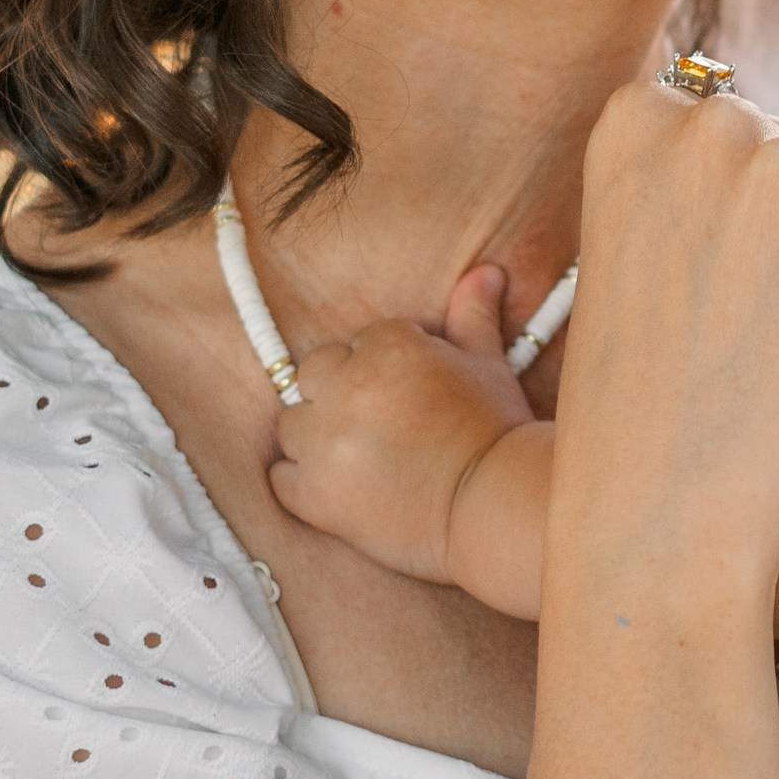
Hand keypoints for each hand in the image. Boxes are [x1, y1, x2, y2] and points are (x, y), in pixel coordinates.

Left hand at [271, 267, 533, 575]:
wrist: (493, 507)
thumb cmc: (497, 432)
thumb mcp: (489, 366)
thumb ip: (472, 316)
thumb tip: (485, 271)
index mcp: (387, 347)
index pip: (361, 342)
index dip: (384, 369)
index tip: (408, 397)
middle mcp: (346, 387)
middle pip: (314, 375)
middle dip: (339, 394)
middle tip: (378, 425)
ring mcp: (324, 441)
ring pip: (293, 424)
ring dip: (316, 436)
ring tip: (357, 457)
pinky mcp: (313, 492)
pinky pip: (281, 476)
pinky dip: (301, 482)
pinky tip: (337, 488)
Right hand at [547, 96, 778, 593]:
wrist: (667, 511)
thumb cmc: (639, 407)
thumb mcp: (615, 257)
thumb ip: (669, 185)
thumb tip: (749, 143)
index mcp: (630, 122)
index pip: (715, 108)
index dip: (734, 188)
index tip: (725, 256)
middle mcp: (707, 123)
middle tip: (772, 298)